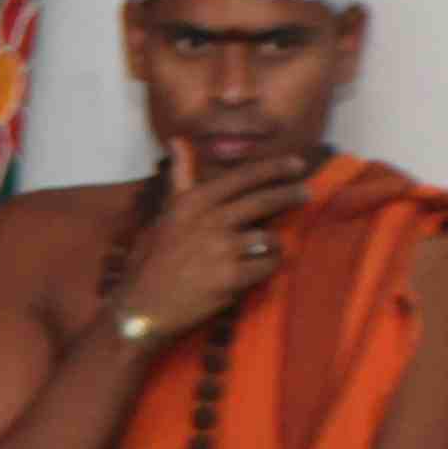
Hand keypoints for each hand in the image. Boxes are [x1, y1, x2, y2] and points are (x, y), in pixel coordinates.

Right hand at [108, 148, 312, 344]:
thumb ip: (179, 178)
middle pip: (263, 201)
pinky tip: (258, 270)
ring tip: (266, 249)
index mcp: (194, 202)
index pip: (243, 178)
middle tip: (305, 193)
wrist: (141, 308)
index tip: (295, 164)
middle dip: (290, 194)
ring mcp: (221, 250)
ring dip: (272, 244)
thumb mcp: (163, 214)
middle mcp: (210, 221)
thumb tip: (177, 140)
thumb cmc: (151, 261)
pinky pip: (266, 266)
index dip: (273, 169)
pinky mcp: (230, 278)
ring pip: (268, 237)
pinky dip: (267, 267)